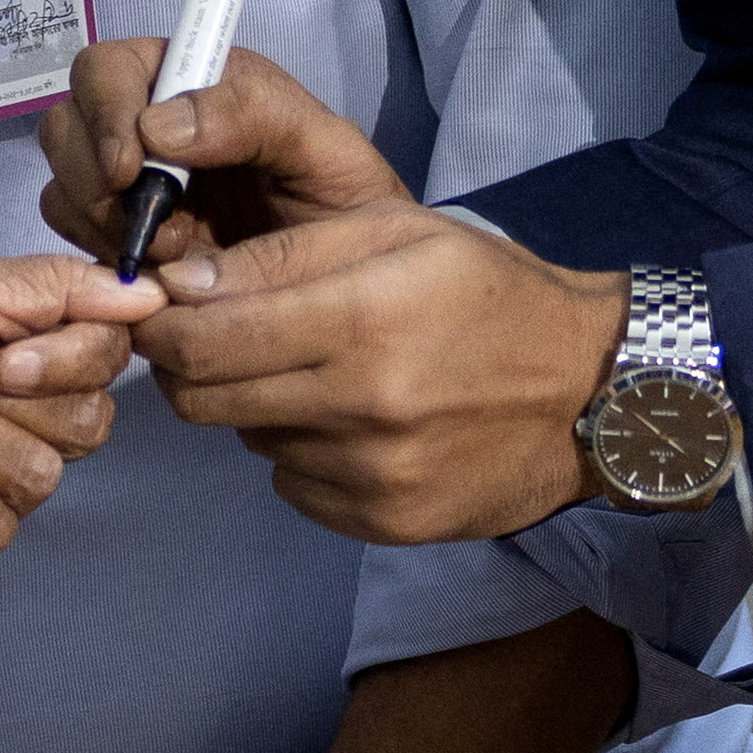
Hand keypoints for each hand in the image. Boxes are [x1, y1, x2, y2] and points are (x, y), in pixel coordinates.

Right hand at [36, 41, 412, 269]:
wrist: (357, 291)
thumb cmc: (347, 206)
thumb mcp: (324, 148)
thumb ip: (254, 113)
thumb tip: (157, 126)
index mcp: (190, 82)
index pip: (105, 69)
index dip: (104, 113)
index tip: (131, 170)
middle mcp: (146, 128)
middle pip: (66, 129)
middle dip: (97, 182)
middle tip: (160, 228)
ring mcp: (129, 191)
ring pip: (63, 191)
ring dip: (105, 227)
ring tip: (177, 255)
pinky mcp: (123, 246)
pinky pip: (76, 247)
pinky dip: (107, 263)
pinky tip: (162, 280)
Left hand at [135, 199, 629, 546]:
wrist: (592, 391)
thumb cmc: (489, 293)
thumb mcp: (396, 230)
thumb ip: (282, 254)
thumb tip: (179, 287)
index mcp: (363, 319)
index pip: (199, 340)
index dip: (160, 323)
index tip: (161, 307)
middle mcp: (363, 406)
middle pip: (201, 399)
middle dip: (191, 364)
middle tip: (222, 336)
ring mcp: (374, 475)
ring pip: (246, 438)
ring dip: (256, 404)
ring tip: (316, 370)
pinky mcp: (385, 522)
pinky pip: (292, 483)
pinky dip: (301, 450)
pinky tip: (352, 420)